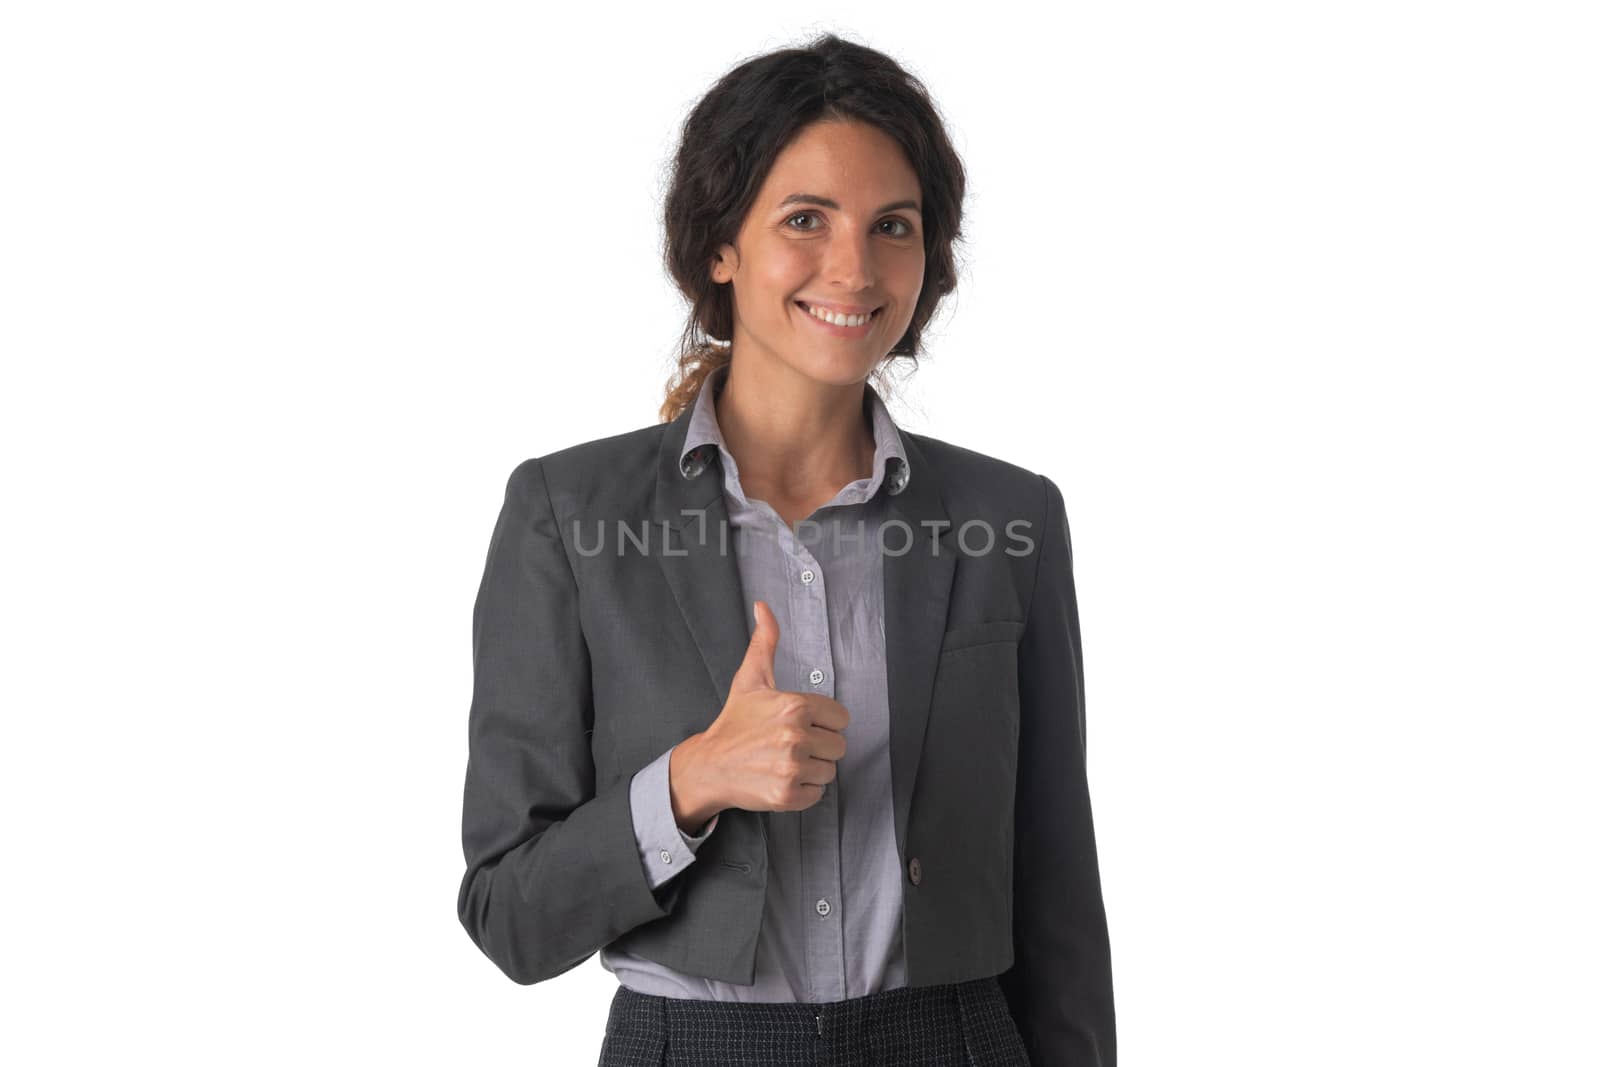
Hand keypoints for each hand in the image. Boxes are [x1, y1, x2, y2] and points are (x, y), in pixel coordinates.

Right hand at [681, 599, 849, 814]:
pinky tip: (781, 778)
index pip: (841, 718)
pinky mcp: (787, 795)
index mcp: (794, 706)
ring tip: (783, 761)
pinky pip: (817, 794)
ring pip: (829, 771)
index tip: (800, 725)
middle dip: (818, 747)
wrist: (708, 766)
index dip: (823, 723)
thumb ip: (765, 642)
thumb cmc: (734, 723)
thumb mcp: (750, 679)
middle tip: (789, 745)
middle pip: (838, 746)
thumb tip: (763, 606)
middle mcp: (795, 736)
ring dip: (811, 769)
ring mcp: (791, 767)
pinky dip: (803, 791)